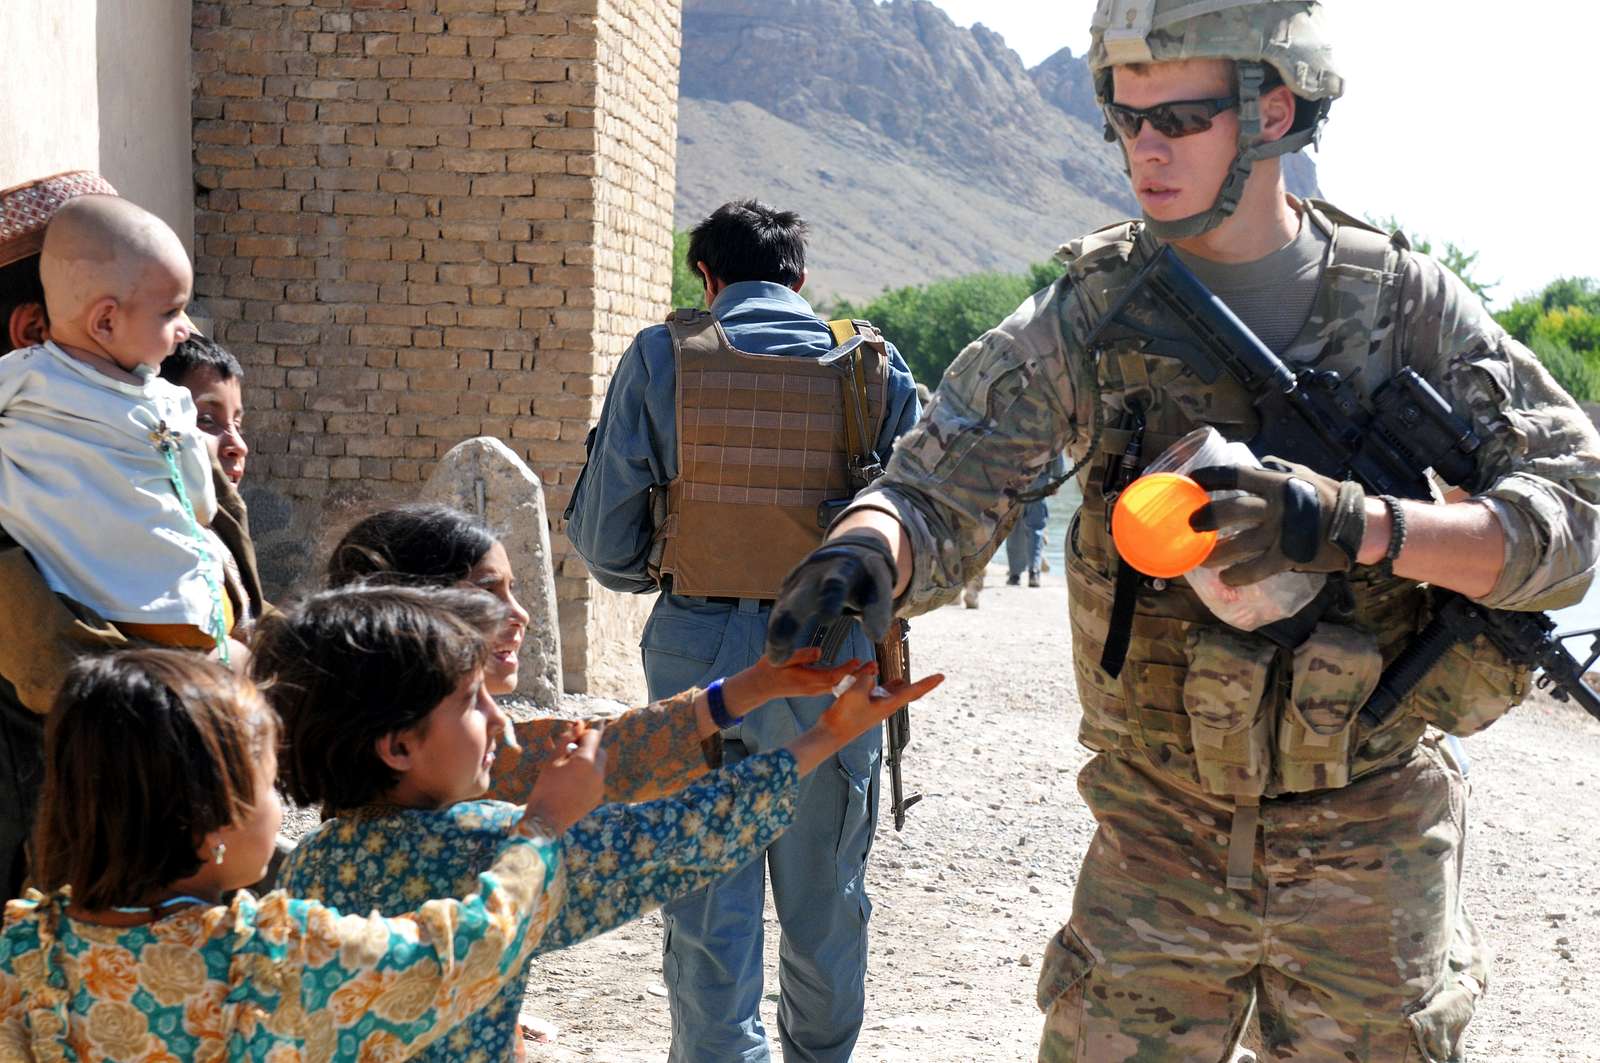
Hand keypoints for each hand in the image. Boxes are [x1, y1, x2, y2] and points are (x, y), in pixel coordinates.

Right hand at [522, 723, 605, 833]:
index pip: (593, 736)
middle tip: (567, 756)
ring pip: (599, 765)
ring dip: (588, 763)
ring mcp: (600, 785)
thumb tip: (579, 723)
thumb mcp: (552, 760)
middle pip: (599, 750)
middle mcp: (598, 772)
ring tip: (568, 773)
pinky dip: (588, 777)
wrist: (546, 820)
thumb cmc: (545, 787)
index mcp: (586, 760)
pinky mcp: (599, 796)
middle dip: (587, 749)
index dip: (581, 735)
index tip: (569, 743)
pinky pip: (597, 780)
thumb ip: (566, 739)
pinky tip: (572, 786)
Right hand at [724, 647, 864, 708]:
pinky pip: (834, 685)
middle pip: (842, 682)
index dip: (848, 669)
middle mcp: (815, 687)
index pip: (834, 675)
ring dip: (855, 677)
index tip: (860, 661)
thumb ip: (802, 654)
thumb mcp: (783, 658)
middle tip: (875, 667)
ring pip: (840, 685)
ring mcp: (814, 689)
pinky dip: (846, 680)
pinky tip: (854, 674)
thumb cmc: (771, 668)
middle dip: (859, 675)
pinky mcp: (813, 688)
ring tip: (869, 669)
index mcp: (808, 679)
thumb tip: (820, 652)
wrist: (761, 685)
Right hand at [765, 532, 896, 663]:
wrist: (848, 551)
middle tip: (780, 644)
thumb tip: (875, 637)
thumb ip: (878, 610)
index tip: (827, 620)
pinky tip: (777, 654)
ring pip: (784, 608)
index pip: (835, 584)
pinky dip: (777, 633)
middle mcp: (815, 573)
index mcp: (842, 569)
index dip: (829, 600)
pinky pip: (780, 613)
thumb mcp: (878, 589)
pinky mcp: (788, 589)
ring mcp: (798, 580)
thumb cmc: (866, 578)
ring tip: (777, 659)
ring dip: (778, 632)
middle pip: (797, 598)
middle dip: (789, 621)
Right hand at [785, 661, 943, 775]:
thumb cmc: (845, 717)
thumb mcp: (856, 692)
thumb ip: (866, 678)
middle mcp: (885, 705)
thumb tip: (871, 670)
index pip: (913, 691)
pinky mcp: (866, 706)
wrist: (831, 733)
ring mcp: (876, 706)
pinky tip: (870, 676)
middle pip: (906, 692)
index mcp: (888, 704)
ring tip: (899, 676)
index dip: (928, 683)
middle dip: (917, 684)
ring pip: (890, 691)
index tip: (941, 677)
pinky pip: (876, 691)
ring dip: (894, 683)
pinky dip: (875, 682)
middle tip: (933, 678)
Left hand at [1188, 460, 1365, 585]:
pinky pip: (1257, 569)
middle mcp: (1276, 507)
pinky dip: (1238, 576)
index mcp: (1277, 483)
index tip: (1193, 480)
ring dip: (1215, 553)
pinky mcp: (1289, 557)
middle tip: (1192, 523)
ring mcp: (1281, 534)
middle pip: (1232, 511)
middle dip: (1207, 517)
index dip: (1211, 477)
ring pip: (1239, 544)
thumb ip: (1275, 469)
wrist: (1359, 524)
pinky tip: (1226, 579)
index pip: (1236, 476)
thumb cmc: (1328, 496)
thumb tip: (1252, 465)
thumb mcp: (1303, 474)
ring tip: (1199, 560)